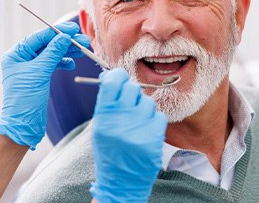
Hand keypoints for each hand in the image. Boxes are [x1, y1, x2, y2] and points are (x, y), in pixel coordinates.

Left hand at [0, 22, 89, 149]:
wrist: (23, 125)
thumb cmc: (25, 99)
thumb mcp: (40, 72)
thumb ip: (53, 52)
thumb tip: (64, 37)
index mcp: (16, 54)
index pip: (39, 37)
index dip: (57, 32)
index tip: (73, 29)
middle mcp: (21, 59)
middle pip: (46, 44)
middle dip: (65, 42)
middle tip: (83, 40)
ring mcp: (30, 68)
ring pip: (51, 54)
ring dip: (67, 51)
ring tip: (83, 50)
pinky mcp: (38, 78)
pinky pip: (52, 65)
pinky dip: (63, 63)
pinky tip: (71, 64)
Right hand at [90, 68, 166, 202]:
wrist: (121, 182)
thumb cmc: (109, 152)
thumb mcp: (100, 127)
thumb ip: (106, 103)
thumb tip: (112, 76)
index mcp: (103, 117)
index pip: (113, 82)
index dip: (117, 76)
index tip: (119, 78)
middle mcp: (120, 121)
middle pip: (132, 88)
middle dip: (131, 94)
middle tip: (129, 103)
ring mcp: (139, 129)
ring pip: (147, 102)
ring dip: (143, 109)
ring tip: (137, 123)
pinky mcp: (154, 138)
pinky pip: (159, 116)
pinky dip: (153, 121)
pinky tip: (145, 132)